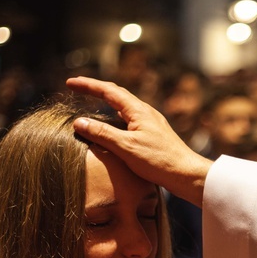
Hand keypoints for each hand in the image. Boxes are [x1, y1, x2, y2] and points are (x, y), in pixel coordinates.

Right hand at [65, 76, 212, 206]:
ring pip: (124, 107)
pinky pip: (130, 120)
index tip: (70, 82)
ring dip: (107, 102)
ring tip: (92, 102)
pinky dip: (116, 118)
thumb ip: (102, 133)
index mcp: (138, 111)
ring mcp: (151, 124)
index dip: (88, 85)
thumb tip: (79, 122)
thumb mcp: (126, 147)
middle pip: (117, 95)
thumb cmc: (159, 161)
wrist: (186, 174)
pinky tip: (114, 126)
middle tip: (77, 87)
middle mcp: (146, 113)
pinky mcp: (154, 136)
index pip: (108, 91)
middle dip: (96, 90)